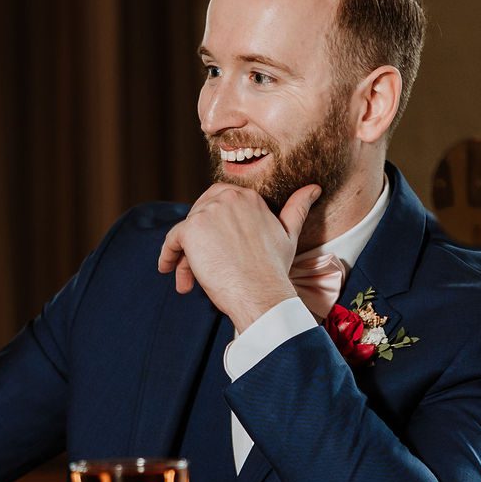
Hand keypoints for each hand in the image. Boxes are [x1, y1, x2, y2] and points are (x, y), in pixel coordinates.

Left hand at [157, 183, 320, 330]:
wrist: (262, 293)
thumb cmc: (274, 269)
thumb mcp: (289, 233)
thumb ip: (297, 208)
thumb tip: (314, 188)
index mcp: (248, 196)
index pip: (218, 203)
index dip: (213, 227)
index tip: (215, 247)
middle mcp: (227, 197)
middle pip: (200, 216)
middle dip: (198, 241)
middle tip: (199, 266)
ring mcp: (208, 212)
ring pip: (187, 231)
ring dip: (185, 255)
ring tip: (189, 280)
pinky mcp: (191, 229)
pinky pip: (172, 239)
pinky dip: (167, 255)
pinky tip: (166, 268)